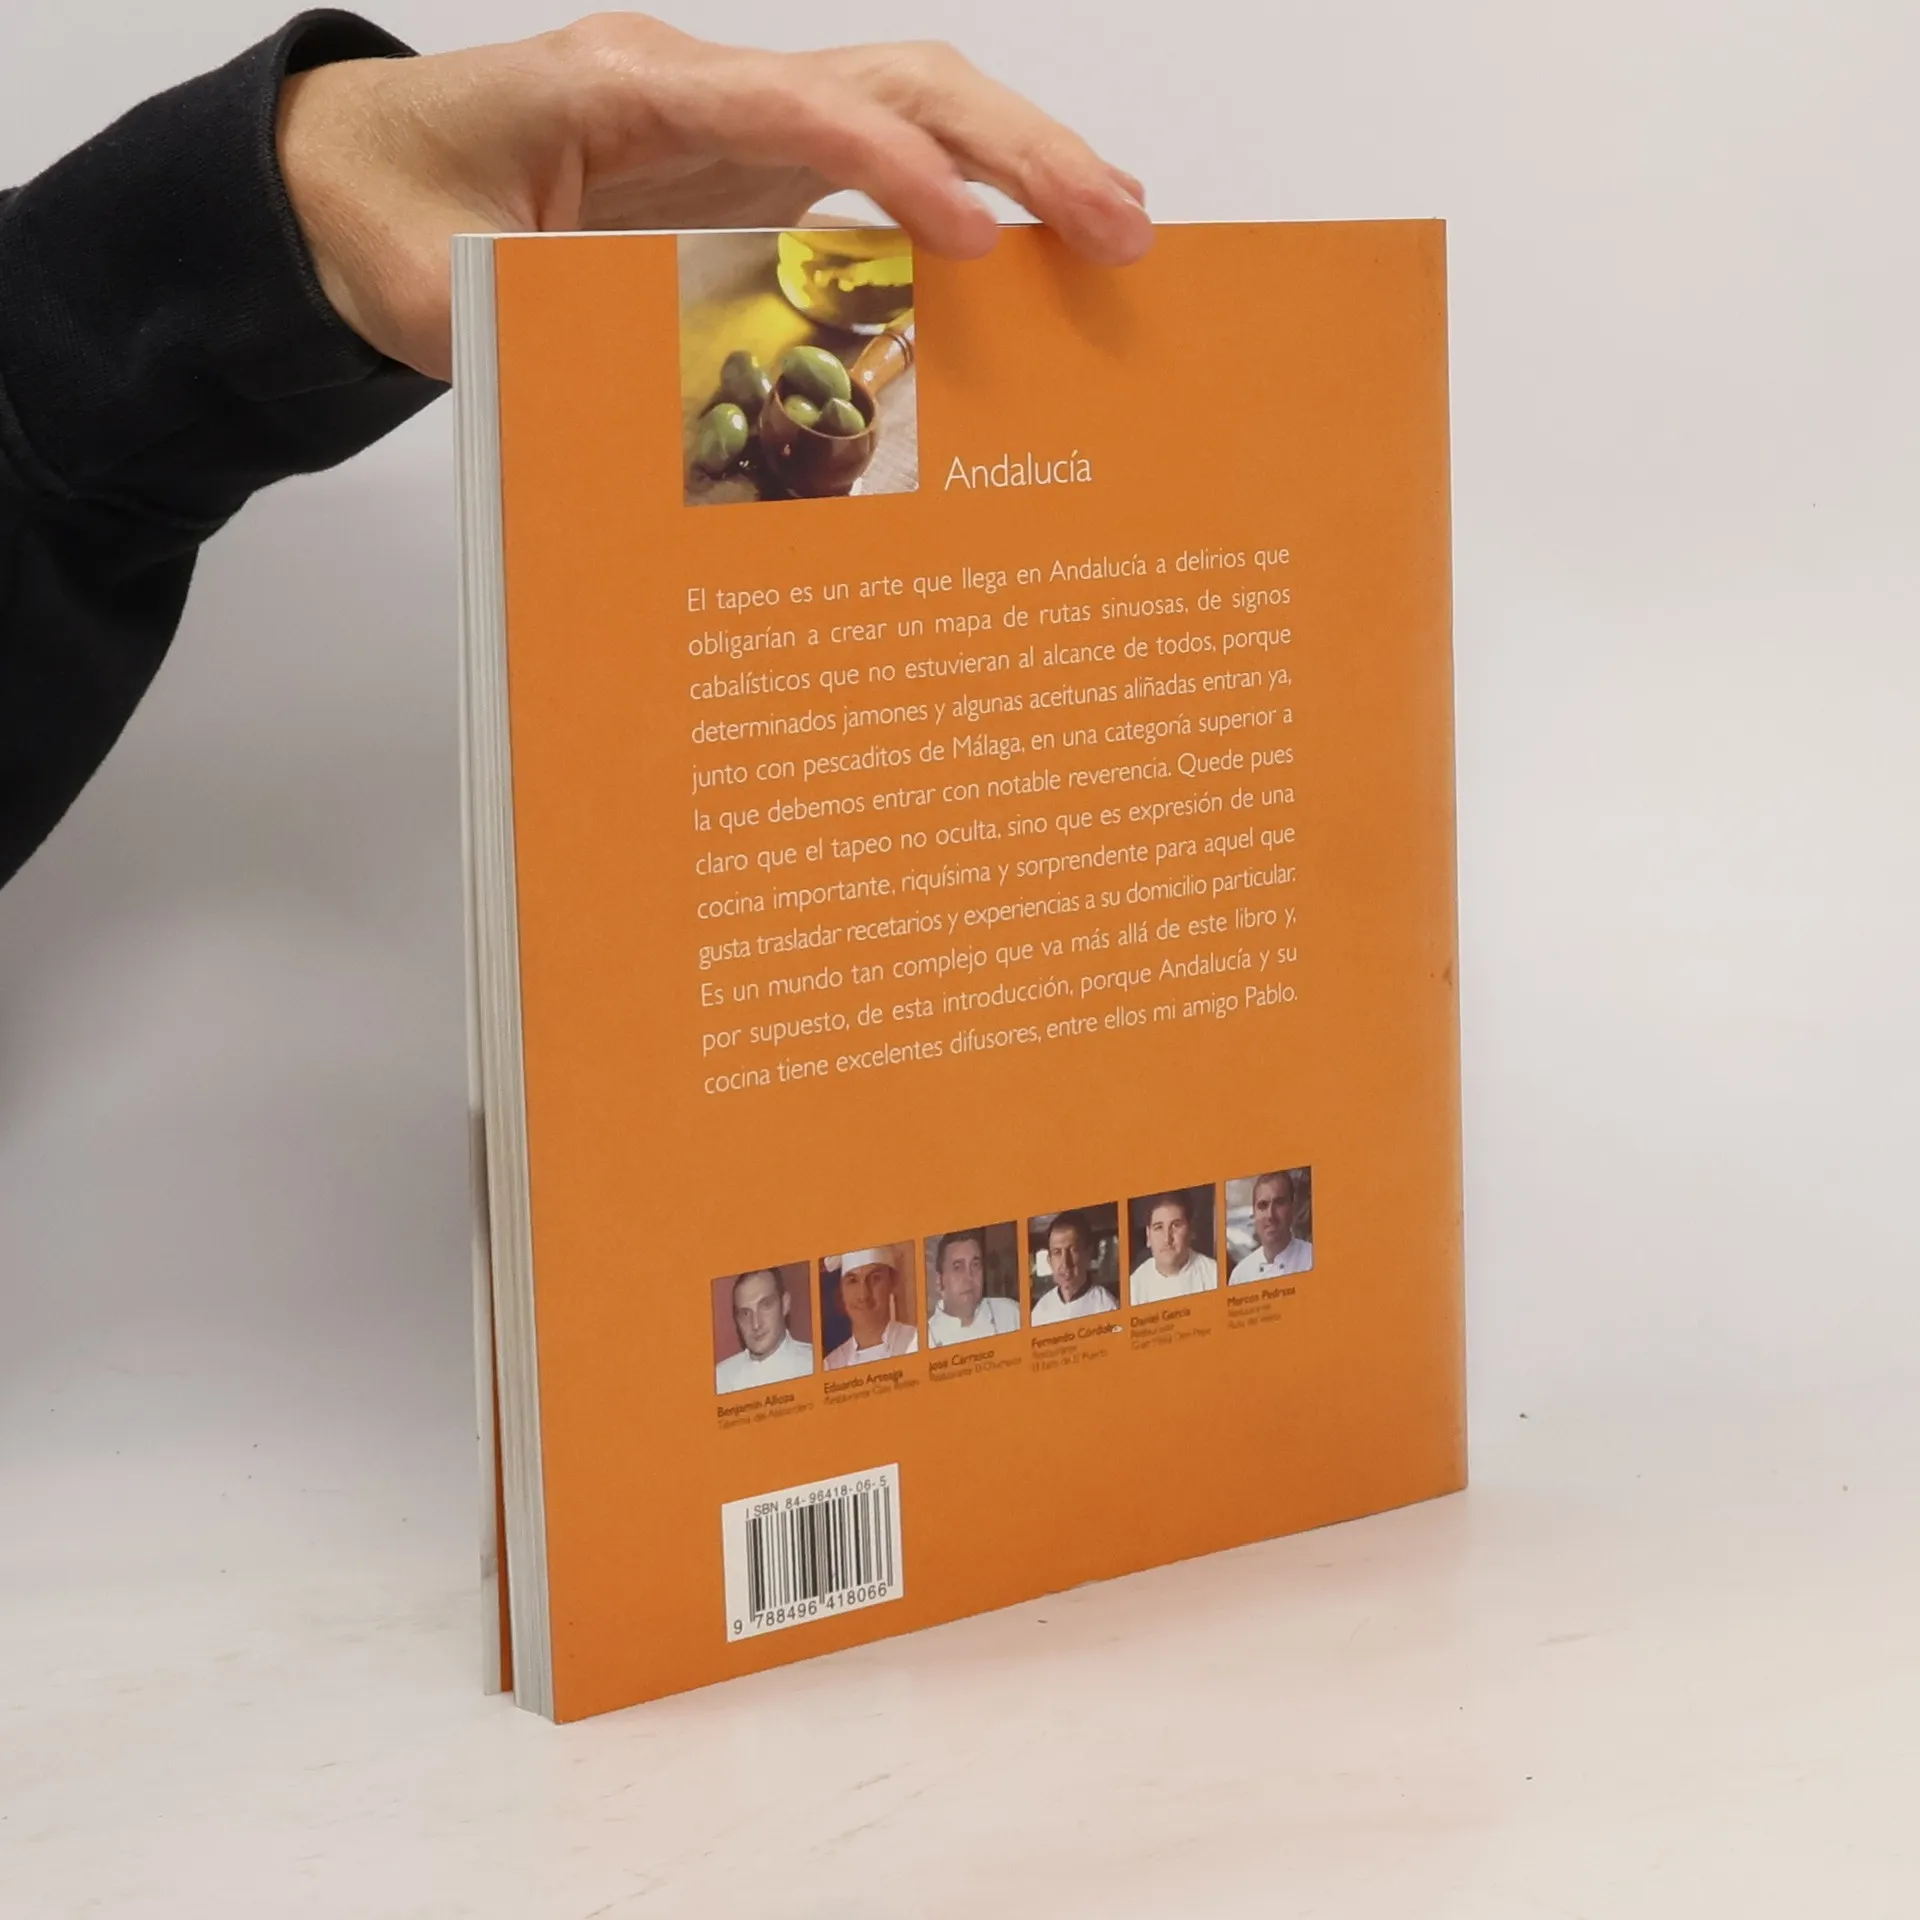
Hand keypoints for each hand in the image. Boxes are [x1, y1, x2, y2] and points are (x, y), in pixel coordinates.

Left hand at [277, 14, 1151, 379]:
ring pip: (908, 109)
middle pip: (895, 82)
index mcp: (625, 91)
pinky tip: (1023, 264)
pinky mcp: (752, 170)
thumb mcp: (443, 293)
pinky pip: (878, 169)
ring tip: (1113, 233)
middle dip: (1015, 150)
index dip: (895, 166)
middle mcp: (702, 88)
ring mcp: (737, 123)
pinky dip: (962, 208)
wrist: (359, 180)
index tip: (973, 241)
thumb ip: (541, 335)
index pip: (797, 107)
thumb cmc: (393, 218)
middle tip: (1118, 227)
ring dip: (1018, 166)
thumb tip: (661, 410)